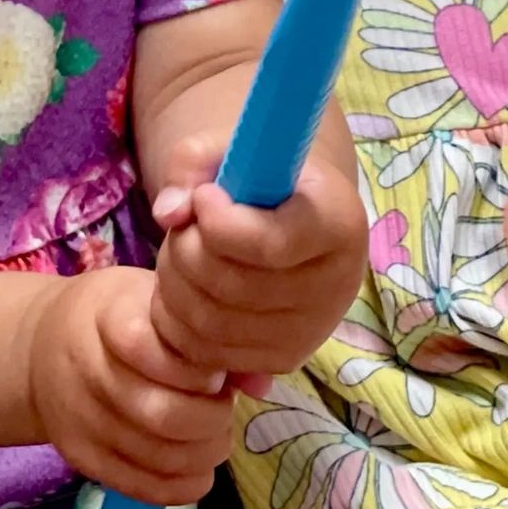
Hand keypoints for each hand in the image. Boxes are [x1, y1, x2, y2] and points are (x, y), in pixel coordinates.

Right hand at [23, 268, 234, 506]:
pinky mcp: (82, 458)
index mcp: (105, 316)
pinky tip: (199, 467)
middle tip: (224, 407)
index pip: (148, 346)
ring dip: (202, 454)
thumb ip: (205, 331)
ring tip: (214, 434)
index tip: (215, 366)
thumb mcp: (153, 298)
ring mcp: (81, 420)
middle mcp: (87, 370)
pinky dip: (181, 486)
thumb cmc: (113, 314)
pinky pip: (140, 487)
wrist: (41, 349)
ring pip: (155, 456)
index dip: (195, 366)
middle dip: (210, 418)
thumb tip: (262, 381)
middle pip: (159, 413)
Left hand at [148, 136, 366, 385]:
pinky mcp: (283, 359)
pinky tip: (184, 283)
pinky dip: (177, 319)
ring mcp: (311, 331)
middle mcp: (336, 284)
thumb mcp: (235, 149)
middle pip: (233, 285)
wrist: (300, 217)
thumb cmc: (267, 175)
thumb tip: (168, 213)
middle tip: (184, 223)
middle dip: (186, 248)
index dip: (220, 223)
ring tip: (181, 248)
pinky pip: (209, 352)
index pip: (270, 244)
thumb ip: (194, 162)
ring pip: (213, 323)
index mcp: (338, 222)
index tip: (204, 196)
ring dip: (175, 282)